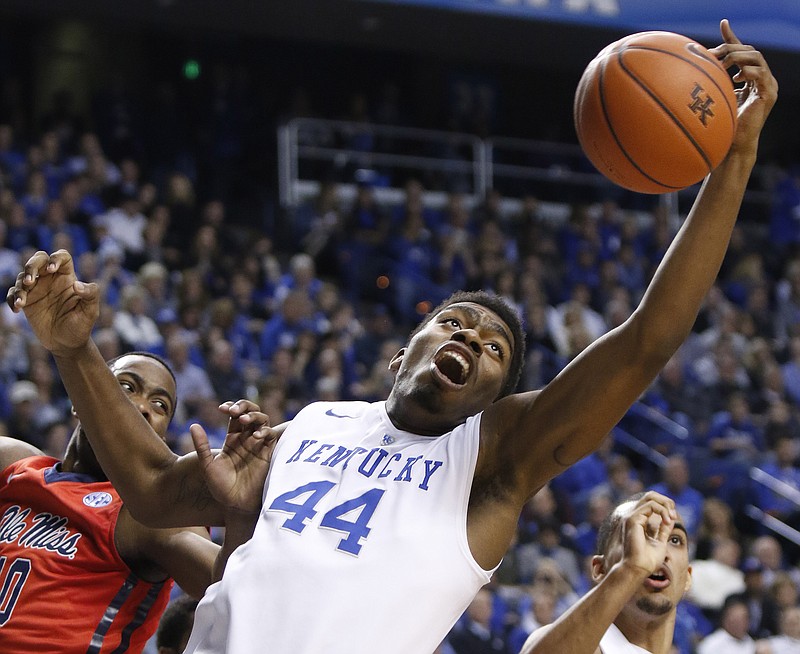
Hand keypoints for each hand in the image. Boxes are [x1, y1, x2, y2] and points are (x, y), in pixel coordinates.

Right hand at [6, 250, 99, 356]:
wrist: (68, 344)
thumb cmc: (82, 325)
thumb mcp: (91, 311)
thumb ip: (90, 295)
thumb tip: (77, 284)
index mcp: (68, 278)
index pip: (62, 257)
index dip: (56, 258)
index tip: (51, 269)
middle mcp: (51, 280)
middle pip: (38, 260)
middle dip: (31, 265)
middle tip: (30, 281)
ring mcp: (37, 290)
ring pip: (23, 276)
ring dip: (20, 286)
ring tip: (23, 302)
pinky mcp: (27, 302)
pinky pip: (14, 294)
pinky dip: (13, 298)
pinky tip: (17, 308)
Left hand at [190, 399, 282, 514]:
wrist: (235, 506)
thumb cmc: (221, 488)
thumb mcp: (207, 465)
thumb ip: (202, 445)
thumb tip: (193, 425)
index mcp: (232, 439)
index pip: (235, 416)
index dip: (231, 407)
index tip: (222, 408)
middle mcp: (247, 439)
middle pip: (251, 413)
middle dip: (244, 406)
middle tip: (234, 410)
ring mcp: (258, 446)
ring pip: (262, 421)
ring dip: (254, 416)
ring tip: (243, 419)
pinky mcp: (268, 454)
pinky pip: (271, 436)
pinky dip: (265, 431)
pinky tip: (255, 435)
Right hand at [618, 491, 676, 576]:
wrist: (639, 569)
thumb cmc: (648, 561)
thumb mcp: (660, 542)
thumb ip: (663, 530)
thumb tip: (671, 521)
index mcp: (638, 522)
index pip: (652, 504)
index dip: (665, 507)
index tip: (674, 519)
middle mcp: (633, 517)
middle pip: (650, 496)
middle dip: (666, 501)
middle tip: (674, 514)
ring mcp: (632, 517)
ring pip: (651, 498)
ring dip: (666, 506)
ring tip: (672, 518)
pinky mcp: (633, 519)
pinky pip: (651, 506)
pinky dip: (662, 511)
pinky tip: (667, 520)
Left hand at [710, 19, 778, 154]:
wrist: (731, 147)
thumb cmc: (719, 127)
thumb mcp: (710, 100)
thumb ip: (706, 85)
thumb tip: (686, 72)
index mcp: (748, 78)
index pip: (742, 51)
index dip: (732, 36)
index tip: (722, 23)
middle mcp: (759, 79)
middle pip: (749, 50)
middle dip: (731, 47)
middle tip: (713, 53)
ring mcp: (766, 86)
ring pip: (756, 57)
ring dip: (738, 56)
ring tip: (723, 63)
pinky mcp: (768, 95)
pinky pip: (761, 74)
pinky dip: (748, 72)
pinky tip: (735, 77)